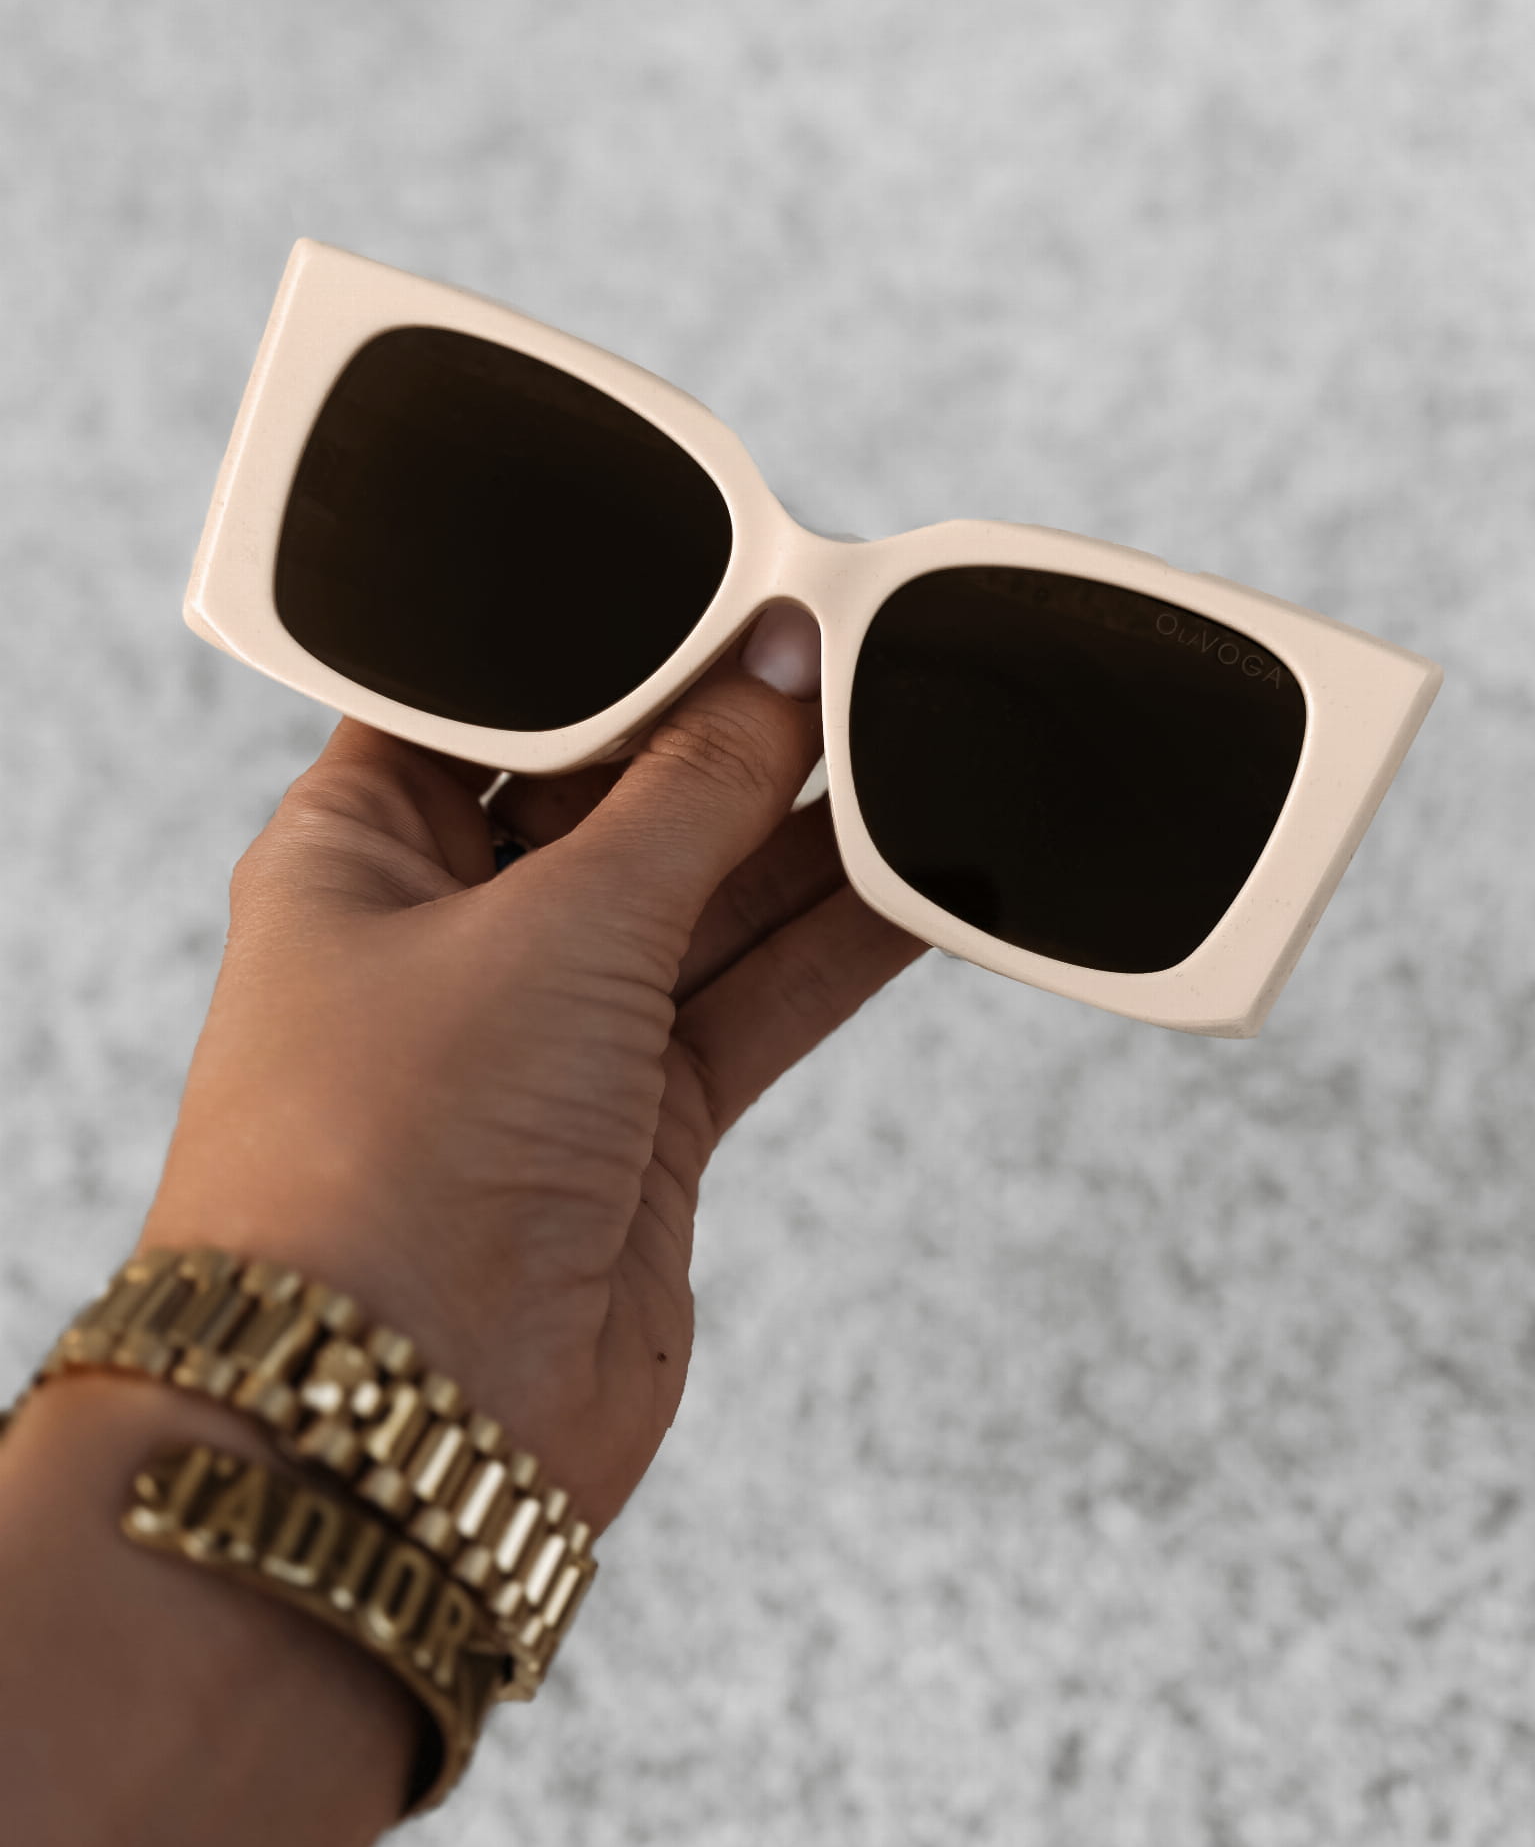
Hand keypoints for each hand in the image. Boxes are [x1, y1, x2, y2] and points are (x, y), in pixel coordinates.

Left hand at [140, 606, 926, 1536]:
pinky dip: (838, 945)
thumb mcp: (556, 924)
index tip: (738, 591)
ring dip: (809, 838)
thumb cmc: (396, 1154)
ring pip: (705, 897)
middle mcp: (457, 930)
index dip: (623, 644)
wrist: (402, 1424)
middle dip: (736, 737)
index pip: (505, 700)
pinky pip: (756, 996)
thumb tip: (780, 667)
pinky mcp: (640, 1120)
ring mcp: (554, 1030)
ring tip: (920, 746)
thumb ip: (688, 792)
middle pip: (621, 794)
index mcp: (366, 844)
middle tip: (863, 662)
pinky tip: (924, 879)